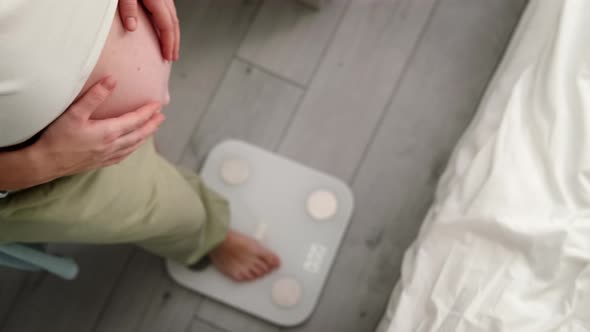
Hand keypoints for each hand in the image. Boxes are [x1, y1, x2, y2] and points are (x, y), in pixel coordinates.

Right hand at [34, 76, 164, 178]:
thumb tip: (112, 80)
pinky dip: (131, 149)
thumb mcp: (74, 113)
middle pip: (138, 134)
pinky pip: (122, 156)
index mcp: (109, 132)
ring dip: (144, 137)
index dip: (148, 112)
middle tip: (162, 118)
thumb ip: (94, 96)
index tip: (158, 105)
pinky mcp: (99, 163)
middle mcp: (112, 146)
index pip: (135, 120)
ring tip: (151, 130)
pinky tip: (131, 148)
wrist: (45, 163)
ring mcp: (106, 156)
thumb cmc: (57, 138)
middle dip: (151, 125)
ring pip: (132, 146)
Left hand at [118, 0, 179, 60]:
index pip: (167, 26)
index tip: (167, 56)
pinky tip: (163, 28)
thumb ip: (128, 7)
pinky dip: (168, 23)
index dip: (168, 44)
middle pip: (173, 23)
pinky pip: (167, 11)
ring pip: (172, 17)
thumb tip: (131, 27)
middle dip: (174, 42)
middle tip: (172, 56)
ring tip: (170, 46)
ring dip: (173, 33)